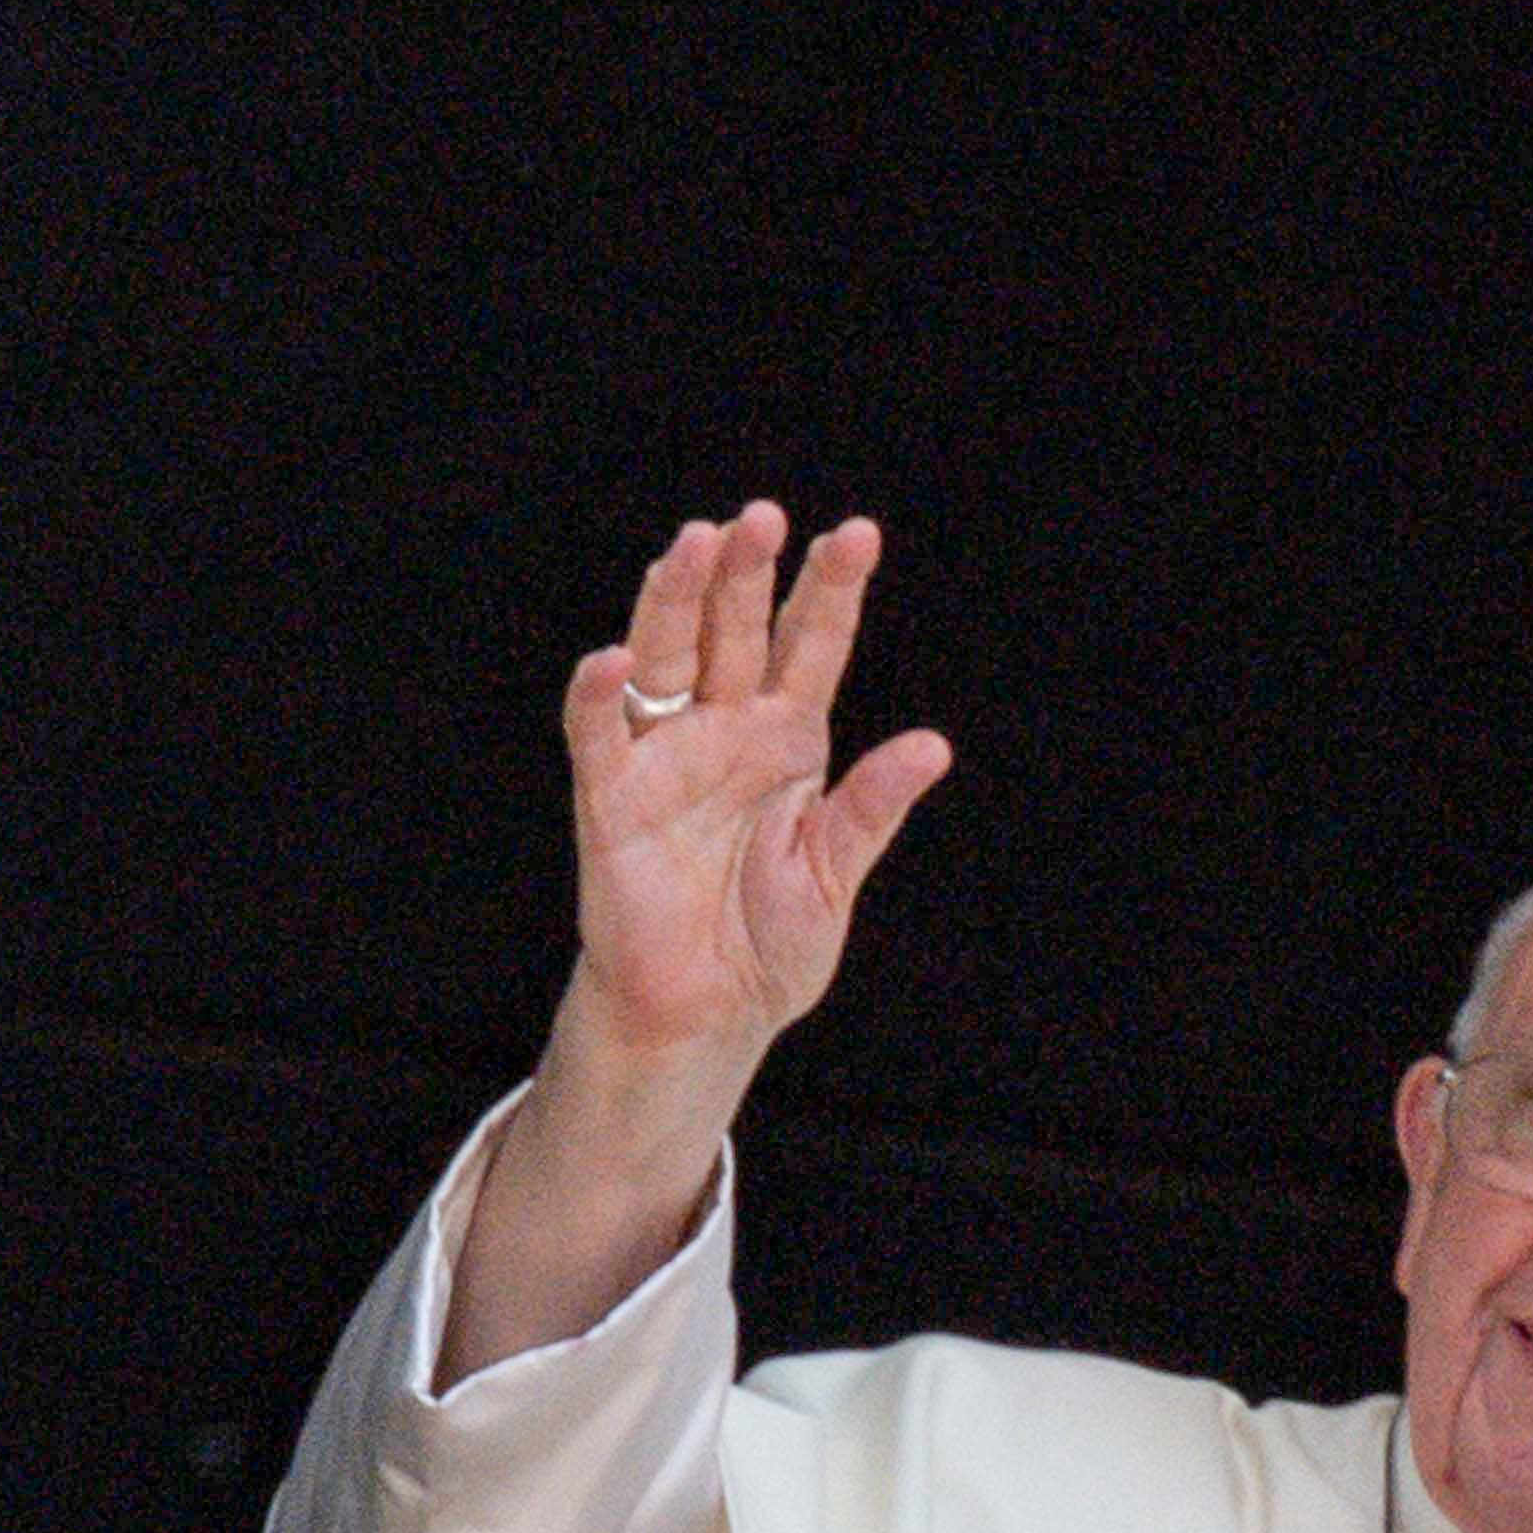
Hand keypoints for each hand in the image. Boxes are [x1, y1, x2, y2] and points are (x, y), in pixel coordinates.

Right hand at [448, 504, 953, 1380]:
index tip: (858, 535)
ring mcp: (666, 757)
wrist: (707, 1016)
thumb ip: (872, 808)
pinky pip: (600, 735)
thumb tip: (932, 746)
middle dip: (748, 574)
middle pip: (735, 631)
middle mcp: (725, 731)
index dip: (830, 592)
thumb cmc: (768, 944)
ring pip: (666, 657)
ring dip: (676, 603)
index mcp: (789, 741)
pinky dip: (601, 697)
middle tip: (763, 517)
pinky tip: (614, 660)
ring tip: (695, 546)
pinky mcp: (612, 799)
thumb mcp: (836, 874)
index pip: (811, 647)